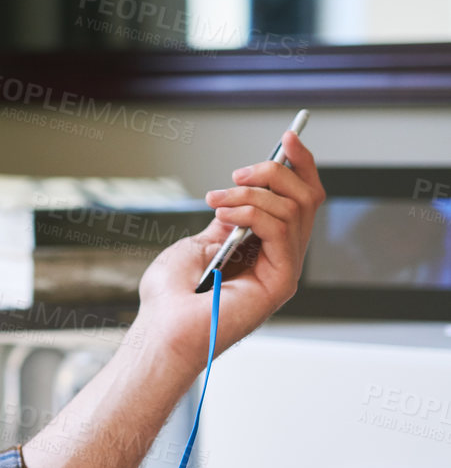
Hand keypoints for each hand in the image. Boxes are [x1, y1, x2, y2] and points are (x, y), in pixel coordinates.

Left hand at [131, 130, 325, 374]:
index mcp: (263, 249)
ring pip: (294, 209)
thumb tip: (242, 200)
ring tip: (217, 199)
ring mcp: (283, 270)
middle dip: (275, 173)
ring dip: (252, 193)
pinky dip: (253, 212)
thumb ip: (226, 221)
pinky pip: (282, 230)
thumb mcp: (197, 243)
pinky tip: (224, 216)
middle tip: (237, 174)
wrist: (161, 328)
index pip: (298, 201)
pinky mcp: (281, 282)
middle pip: (307, 199)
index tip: (287, 139)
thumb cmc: (169, 297)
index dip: (298, 167)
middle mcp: (279, 258)